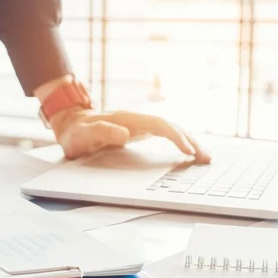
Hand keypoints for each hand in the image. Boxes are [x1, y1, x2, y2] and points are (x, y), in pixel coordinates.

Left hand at [49, 107, 210, 162]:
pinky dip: (179, 141)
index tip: (187, 150)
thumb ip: (100, 132)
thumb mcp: (81, 136)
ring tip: (204, 157)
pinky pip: (164, 133)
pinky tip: (187, 151)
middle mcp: (136, 119)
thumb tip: (124, 134)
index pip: (158, 124)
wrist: (70, 122)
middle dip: (190, 140)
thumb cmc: (75, 132)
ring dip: (188, 140)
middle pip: (170, 125)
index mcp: (127, 120)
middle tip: (206, 158)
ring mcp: (139, 124)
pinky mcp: (139, 130)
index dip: (175, 136)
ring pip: (170, 129)